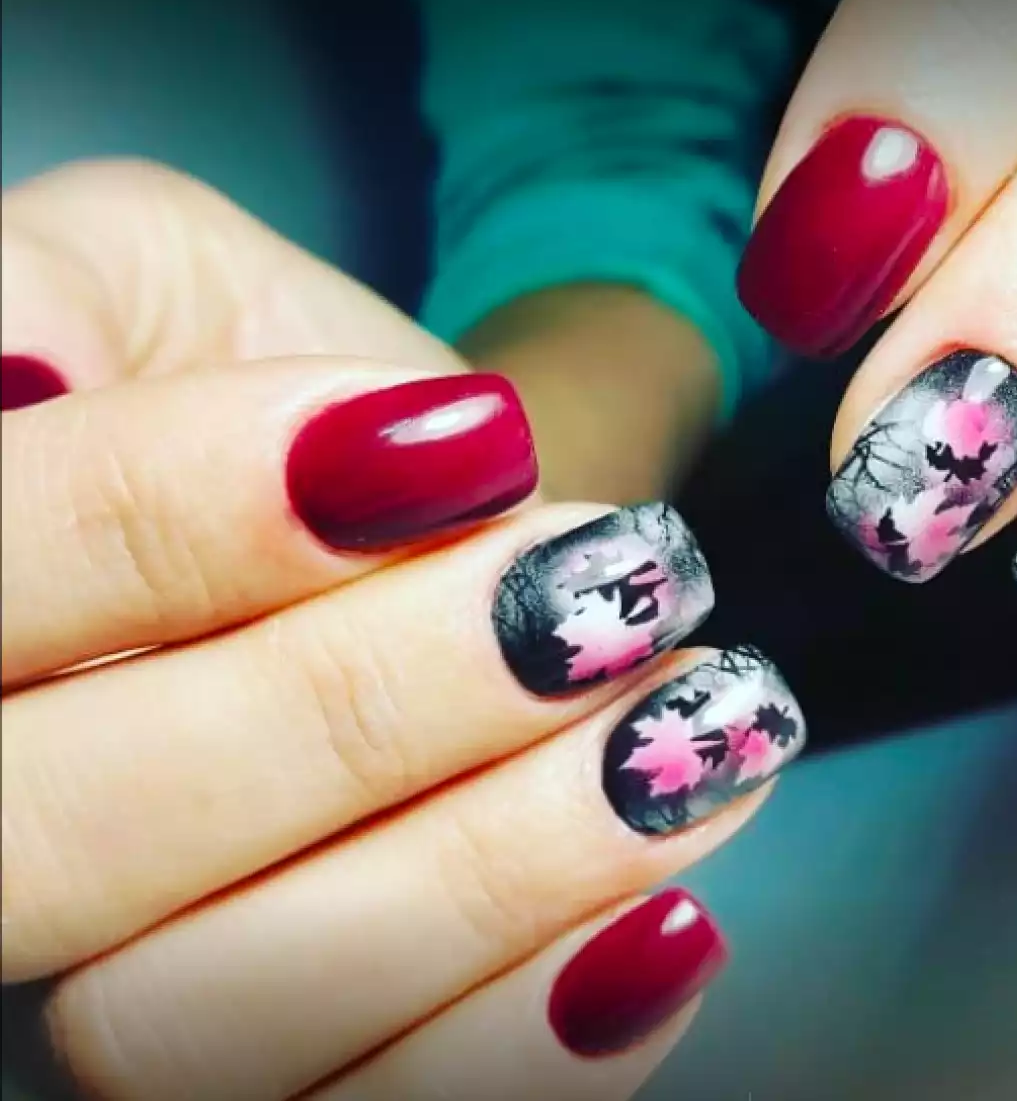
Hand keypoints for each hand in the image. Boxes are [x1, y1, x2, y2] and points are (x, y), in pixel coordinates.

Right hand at [1, 168, 803, 1098]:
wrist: (405, 508)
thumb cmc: (264, 387)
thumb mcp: (144, 270)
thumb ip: (51, 287)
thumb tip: (12, 379)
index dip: (181, 513)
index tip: (449, 447)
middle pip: (69, 846)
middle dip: (362, 709)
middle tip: (589, 590)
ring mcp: (115, 979)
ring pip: (209, 1021)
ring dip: (487, 869)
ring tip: (676, 726)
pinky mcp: (286, 1062)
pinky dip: (530, 1038)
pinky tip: (664, 914)